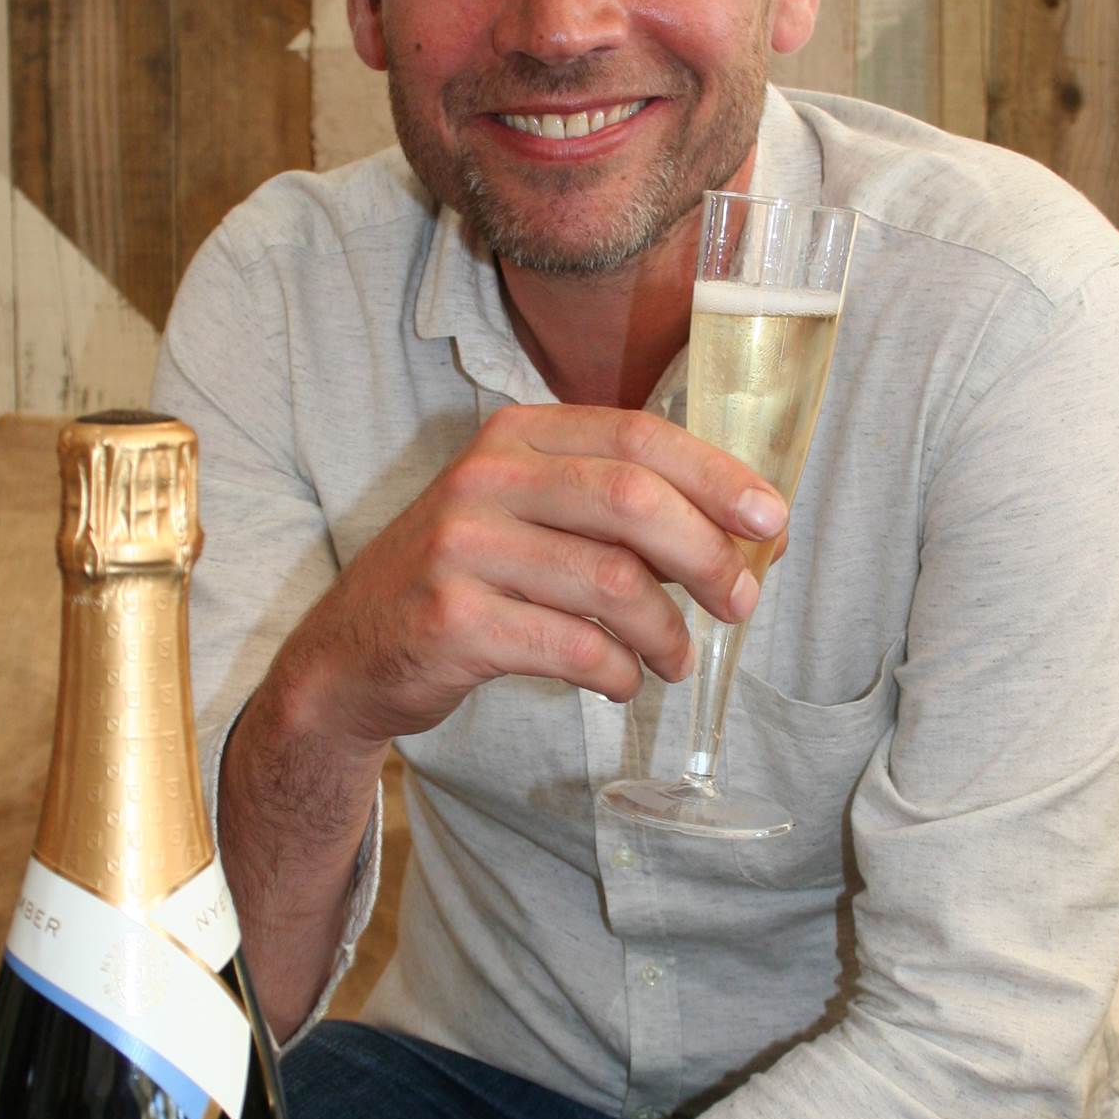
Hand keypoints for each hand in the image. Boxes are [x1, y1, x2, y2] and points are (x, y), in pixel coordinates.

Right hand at [271, 402, 787, 750]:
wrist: (348, 658)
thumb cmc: (463, 584)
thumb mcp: (525, 518)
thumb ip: (614, 511)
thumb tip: (743, 533)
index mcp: (513, 438)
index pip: (637, 435)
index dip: (716, 476)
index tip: (771, 520)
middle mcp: (483, 479)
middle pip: (632, 500)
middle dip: (706, 556)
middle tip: (740, 603)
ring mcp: (461, 548)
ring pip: (612, 582)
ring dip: (667, 631)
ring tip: (678, 659)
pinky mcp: (453, 621)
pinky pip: (574, 647)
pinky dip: (619, 672)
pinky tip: (624, 683)